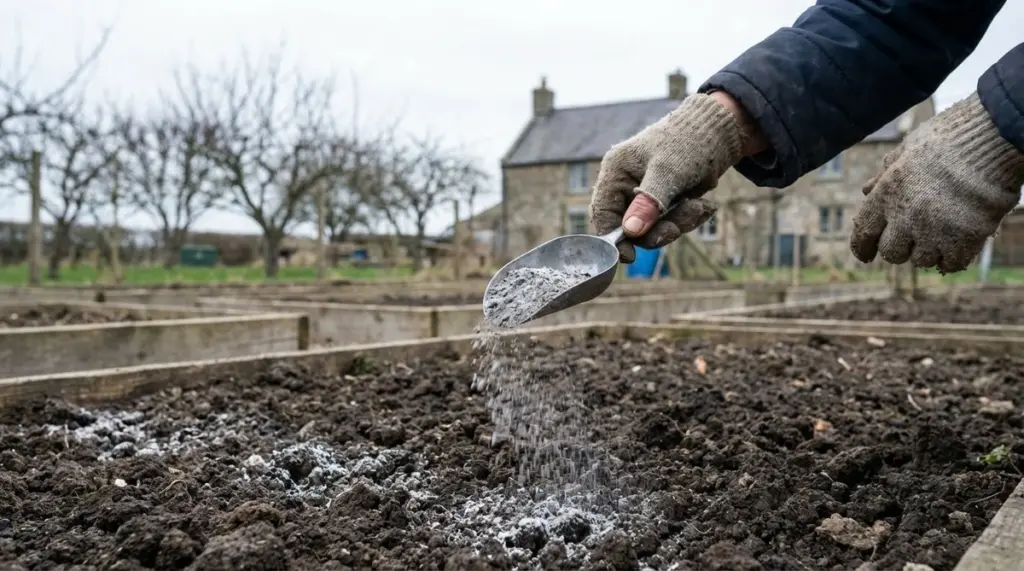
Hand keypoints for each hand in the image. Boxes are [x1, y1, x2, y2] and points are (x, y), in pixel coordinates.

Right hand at [589, 91, 760, 262]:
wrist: (719, 133)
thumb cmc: (688, 142)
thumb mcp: (668, 172)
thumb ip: (648, 201)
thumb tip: (630, 232)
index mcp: (616, 172)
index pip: (603, 213)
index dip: (613, 238)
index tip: (630, 257)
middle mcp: (626, 186)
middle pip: (630, 227)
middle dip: (657, 230)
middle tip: (678, 228)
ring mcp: (646, 196)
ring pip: (653, 229)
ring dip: (679, 223)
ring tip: (700, 206)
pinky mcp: (665, 203)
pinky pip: (671, 224)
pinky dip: (689, 219)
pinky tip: (704, 205)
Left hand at [850, 93, 1023, 272]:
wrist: (991, 139)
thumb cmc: (949, 138)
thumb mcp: (908, 149)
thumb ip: (885, 174)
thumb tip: (866, 190)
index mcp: (886, 194)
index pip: (863, 232)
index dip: (862, 247)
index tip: (866, 255)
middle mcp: (905, 218)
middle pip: (891, 253)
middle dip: (899, 248)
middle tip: (912, 238)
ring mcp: (934, 232)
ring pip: (921, 260)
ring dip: (927, 250)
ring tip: (940, 232)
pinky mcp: (963, 240)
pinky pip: (951, 263)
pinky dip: (952, 258)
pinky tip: (957, 244)